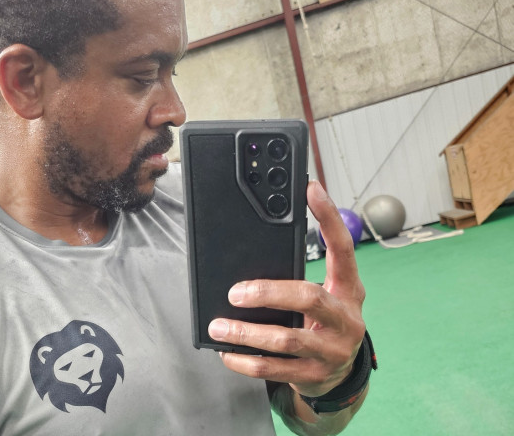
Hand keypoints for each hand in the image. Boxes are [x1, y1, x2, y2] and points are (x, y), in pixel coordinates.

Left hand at [208, 180, 365, 397]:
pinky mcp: (316, 375)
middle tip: (235, 292)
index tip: (311, 190)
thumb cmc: (323, 324)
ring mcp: (333, 350)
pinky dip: (247, 360)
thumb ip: (298, 276)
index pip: (342, 248)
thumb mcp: (324, 295)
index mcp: (348, 289)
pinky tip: (228, 353)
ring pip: (287, 339)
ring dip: (247, 333)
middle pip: (308, 298)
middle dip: (267, 293)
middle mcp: (346, 318)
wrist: (340, 376)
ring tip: (219, 327)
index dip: (329, 218)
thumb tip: (250, 261)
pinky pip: (276, 369)